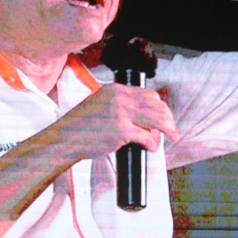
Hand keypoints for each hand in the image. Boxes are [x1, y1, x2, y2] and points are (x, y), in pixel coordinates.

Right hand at [61, 84, 178, 158]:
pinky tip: (151, 147)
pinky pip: (147, 136)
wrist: (65, 138)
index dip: (160, 106)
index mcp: (116, 90)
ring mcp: (121, 114)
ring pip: (157, 119)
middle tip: (172, 130)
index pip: (149, 94)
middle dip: (168, 119)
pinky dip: (152, 144)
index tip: (165, 117)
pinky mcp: (122, 131)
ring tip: (170, 137)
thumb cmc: (81, 126)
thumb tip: (144, 120)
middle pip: (157, 105)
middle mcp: (120, 98)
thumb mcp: (101, 105)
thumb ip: (120, 107)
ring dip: (167, 130)